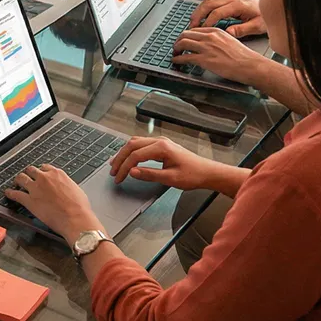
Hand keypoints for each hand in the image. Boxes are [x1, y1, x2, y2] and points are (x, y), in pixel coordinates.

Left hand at [3, 164, 101, 243]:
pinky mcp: (29, 200)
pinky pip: (15, 194)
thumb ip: (66, 185)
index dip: (41, 172)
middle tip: (27, 178)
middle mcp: (44, 178)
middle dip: (29, 174)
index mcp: (57, 174)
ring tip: (16, 183)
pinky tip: (8, 193)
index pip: (44, 168)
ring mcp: (35, 188)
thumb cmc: (79, 207)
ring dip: (18, 180)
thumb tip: (65, 188)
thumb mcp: (75, 189)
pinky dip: (10, 193)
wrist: (75, 218)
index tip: (40, 175)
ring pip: (21, 178)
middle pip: (31, 170)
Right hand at [109, 136, 225, 191]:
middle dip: (120, 159)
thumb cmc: (192, 175)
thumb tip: (132, 172)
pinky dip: (131, 151)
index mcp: (162, 147)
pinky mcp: (161, 145)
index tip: (118, 178)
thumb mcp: (170, 179)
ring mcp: (160, 142)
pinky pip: (141, 144)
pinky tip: (128, 158)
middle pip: (132, 145)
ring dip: (124, 153)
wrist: (207, 172)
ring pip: (135, 142)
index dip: (125, 167)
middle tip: (113, 171)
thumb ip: (149, 174)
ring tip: (116, 164)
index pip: (136, 155)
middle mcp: (160, 141)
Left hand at [173, 27, 270, 83]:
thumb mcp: (230, 41)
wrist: (250, 65)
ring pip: (183, 43)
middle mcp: (209, 37)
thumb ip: (218, 40)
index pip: (195, 29)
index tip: (184, 39)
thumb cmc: (244, 57)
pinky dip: (178, 59)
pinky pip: (185, 57)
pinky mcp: (204, 59)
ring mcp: (206, 48)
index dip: (187, 35)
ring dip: (176, 48)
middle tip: (176, 45)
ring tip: (174, 53)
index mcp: (216, 31)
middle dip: (178, 40)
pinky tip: (177, 61)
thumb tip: (209, 45)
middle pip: (186, 34)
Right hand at [190, 0, 264, 37]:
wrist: (271, 9)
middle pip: (208, 3)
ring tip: (193, 23)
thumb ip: (242, 29)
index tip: (202, 32)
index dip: (208, 22)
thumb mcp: (257, 26)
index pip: (217, 12)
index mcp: (238, 5)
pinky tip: (201, 19)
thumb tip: (228, 32)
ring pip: (207, 1)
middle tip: (191, 27)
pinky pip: (211, 3)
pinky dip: (203, 10)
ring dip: (198, 11)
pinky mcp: (228, 1)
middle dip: (197, 15)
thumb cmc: (265, 18)